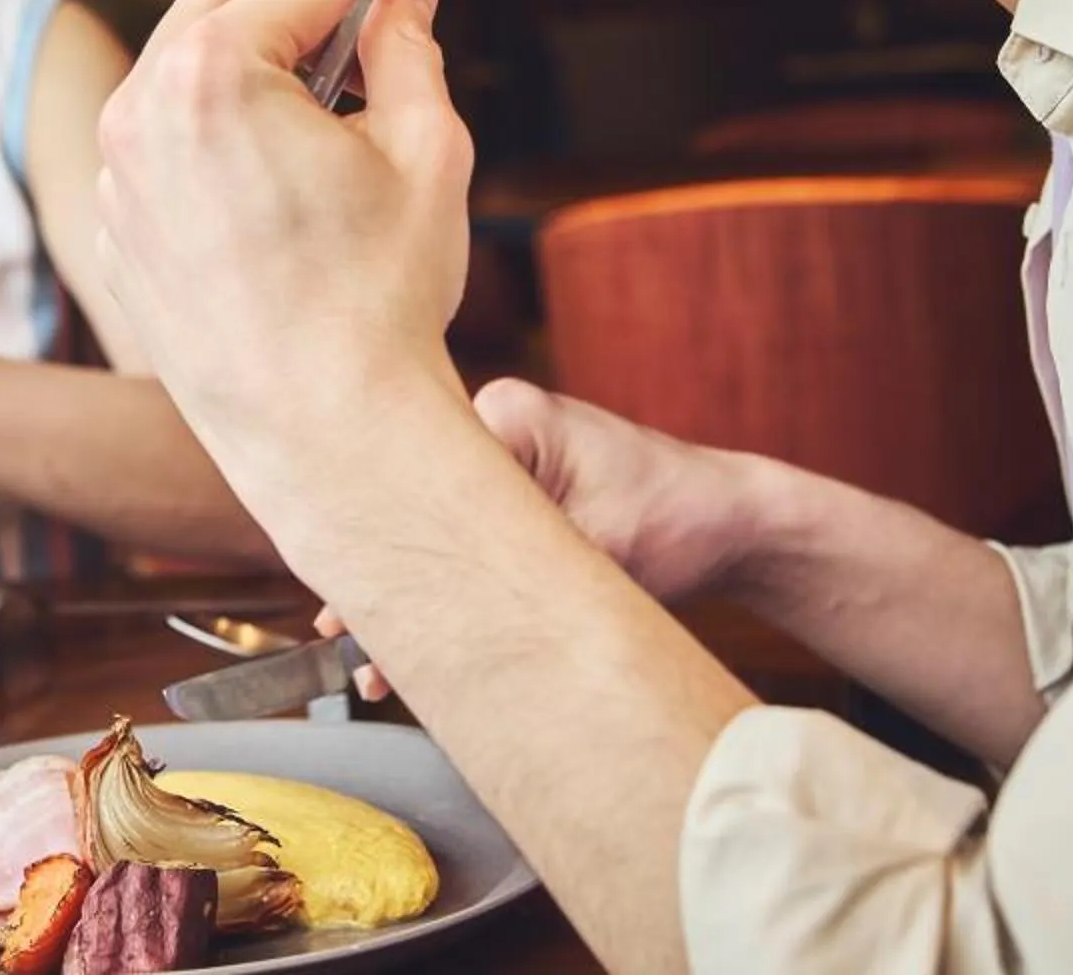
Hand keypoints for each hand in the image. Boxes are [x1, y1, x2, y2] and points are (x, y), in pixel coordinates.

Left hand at [93, 0, 475, 499]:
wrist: (324, 435)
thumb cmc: (380, 297)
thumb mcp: (425, 150)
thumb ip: (409, 48)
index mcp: (212, 76)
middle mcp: (140, 113)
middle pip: (226, 4)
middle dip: (300, 10)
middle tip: (374, 43)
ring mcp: (116, 176)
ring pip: (185, 73)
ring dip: (255, 75)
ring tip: (334, 137)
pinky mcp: (115, 230)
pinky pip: (164, 146)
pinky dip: (218, 140)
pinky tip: (283, 196)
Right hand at [314, 380, 773, 700]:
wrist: (734, 522)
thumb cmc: (677, 520)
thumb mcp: (593, 551)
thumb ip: (510, 582)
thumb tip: (429, 627)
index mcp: (505, 414)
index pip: (413, 476)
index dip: (377, 546)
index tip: (342, 605)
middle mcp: (491, 428)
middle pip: (411, 504)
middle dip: (380, 574)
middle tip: (338, 637)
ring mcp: (499, 462)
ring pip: (432, 528)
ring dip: (410, 586)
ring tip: (370, 657)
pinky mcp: (512, 495)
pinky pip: (460, 539)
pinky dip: (444, 584)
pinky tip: (417, 638)